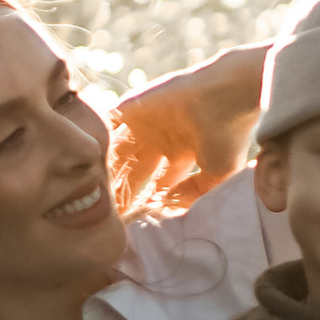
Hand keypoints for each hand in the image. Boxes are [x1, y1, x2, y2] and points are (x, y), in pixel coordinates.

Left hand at [111, 46, 266, 211]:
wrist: (224, 96)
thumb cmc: (227, 135)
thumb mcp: (217, 173)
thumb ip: (194, 192)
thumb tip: (168, 206)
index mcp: (182, 153)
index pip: (158, 182)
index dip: (147, 201)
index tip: (134, 222)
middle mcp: (161, 138)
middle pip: (134, 169)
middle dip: (124, 191)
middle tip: (110, 214)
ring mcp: (146, 122)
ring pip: (119, 151)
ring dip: (109, 171)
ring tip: (98, 194)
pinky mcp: (132, 107)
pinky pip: (109, 125)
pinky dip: (100, 141)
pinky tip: (91, 162)